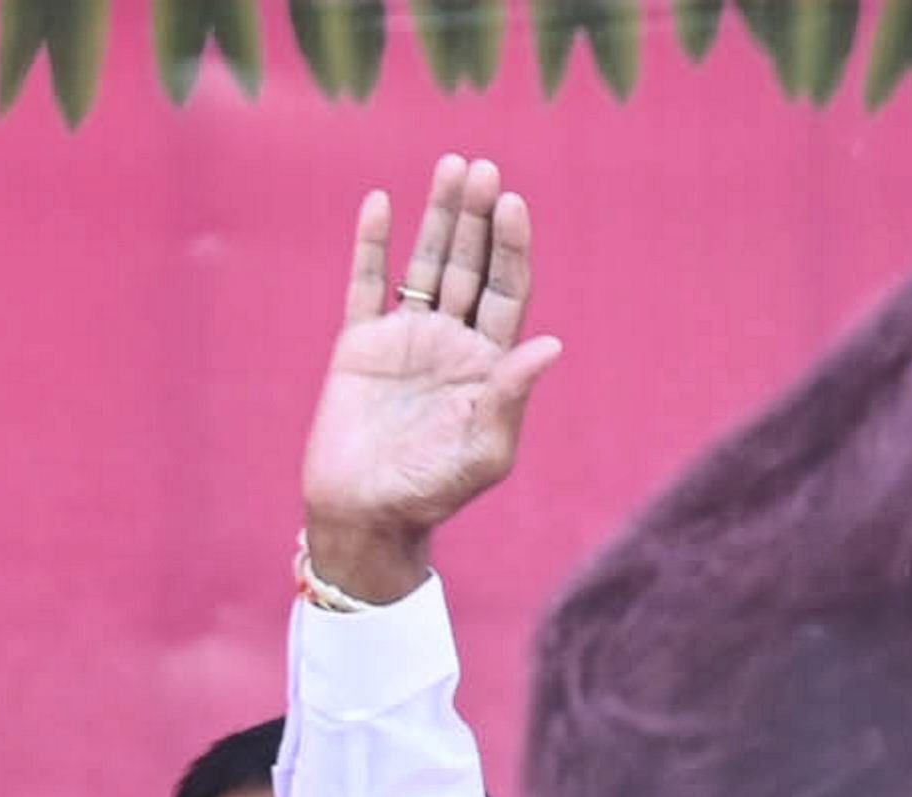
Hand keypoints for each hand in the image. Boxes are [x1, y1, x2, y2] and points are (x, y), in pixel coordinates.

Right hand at [298, 153, 562, 600]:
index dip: (511, 246)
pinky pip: (368, 283)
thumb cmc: (431, 494)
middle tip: (482, 168)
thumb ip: (512, 397)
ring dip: (438, 217)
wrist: (363, 516)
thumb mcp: (484, 452)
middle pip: (471, 265)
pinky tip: (380, 203)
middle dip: (477, 217)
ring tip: (451, 166)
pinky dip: (372, 244)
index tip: (511, 203)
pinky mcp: (360, 345)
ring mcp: (406, 339)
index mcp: (489, 364)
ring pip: (426, 263)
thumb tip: (551, 343)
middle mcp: (452, 343)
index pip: (507, 291)